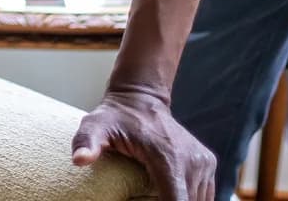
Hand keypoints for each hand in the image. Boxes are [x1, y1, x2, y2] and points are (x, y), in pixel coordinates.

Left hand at [72, 86, 214, 200]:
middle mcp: (193, 161)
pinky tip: (169, 196)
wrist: (140, 97)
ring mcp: (204, 163)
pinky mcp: (208, 164)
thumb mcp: (95, 126)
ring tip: (154, 196)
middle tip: (143, 199)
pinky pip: (204, 196)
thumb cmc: (115, 117)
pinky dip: (189, 200)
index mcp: (169, 158)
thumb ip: (87, 143)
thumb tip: (79, 160)